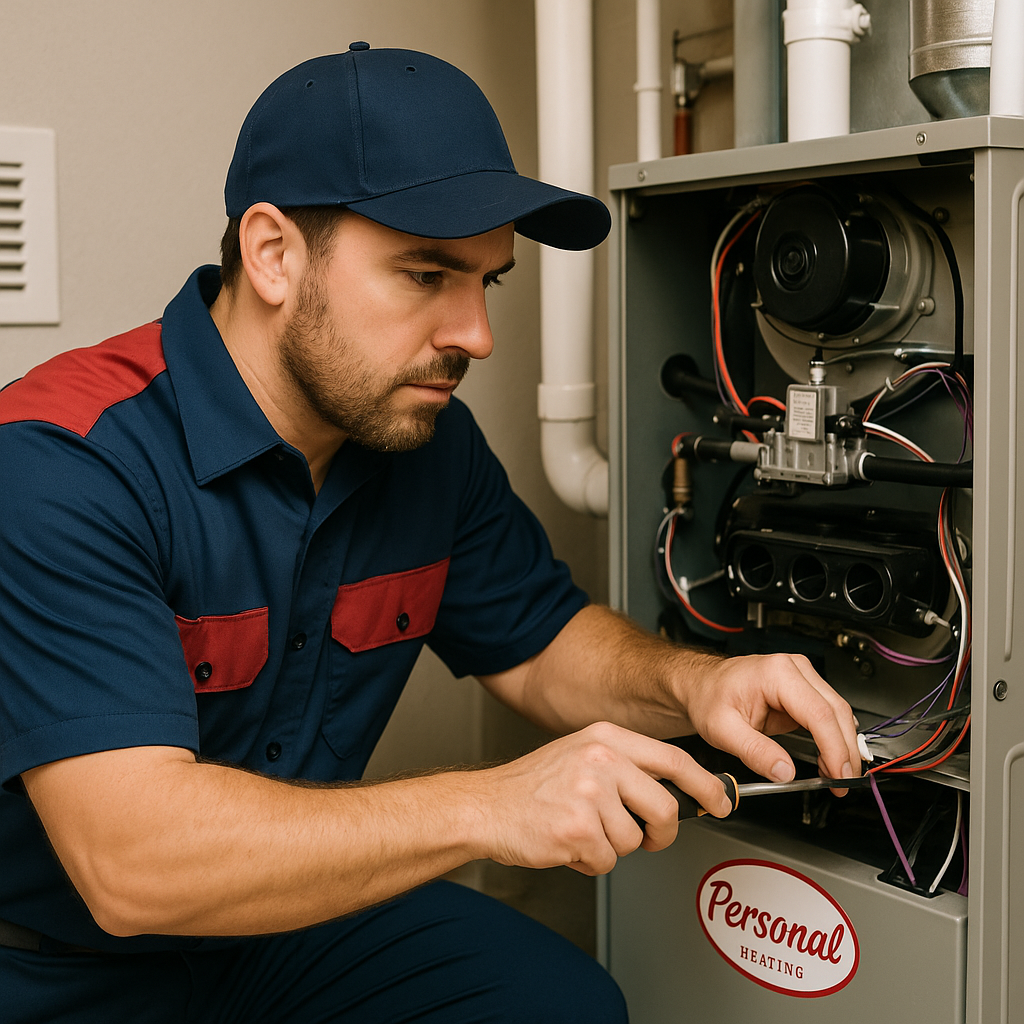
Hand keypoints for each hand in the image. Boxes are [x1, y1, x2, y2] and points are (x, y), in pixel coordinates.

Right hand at [471, 722, 733, 875]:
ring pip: (634, 840)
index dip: (705, 785)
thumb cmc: (534, 786)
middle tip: (646, 837)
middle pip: (663, 808)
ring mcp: (589, 793)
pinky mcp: (577, 828)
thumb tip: (675, 791)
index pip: (674, 760)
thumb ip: (626, 765)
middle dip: (660, 834)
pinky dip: (589, 862)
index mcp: (606, 738)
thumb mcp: (582, 754)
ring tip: (582, 830)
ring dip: (611, 847)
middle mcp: (601, 759)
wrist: (485, 805)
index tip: (721, 801)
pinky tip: (567, 842)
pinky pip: (606, 860)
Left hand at [680, 653, 861, 787]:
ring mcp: (802, 678)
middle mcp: (795, 669)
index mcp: (776, 673)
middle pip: (836, 712)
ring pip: (837, 714)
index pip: (819, 713)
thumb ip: (754, 751)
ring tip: (836, 777)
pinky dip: (833, 740)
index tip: (839, 774)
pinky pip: (828, 716)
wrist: (702, 685)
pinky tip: (829, 762)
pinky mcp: (804, 690)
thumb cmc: (709, 697)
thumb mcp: (721, 729)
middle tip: (843, 782)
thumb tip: (785, 772)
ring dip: (842, 747)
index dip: (835, 747)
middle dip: (845, 751)